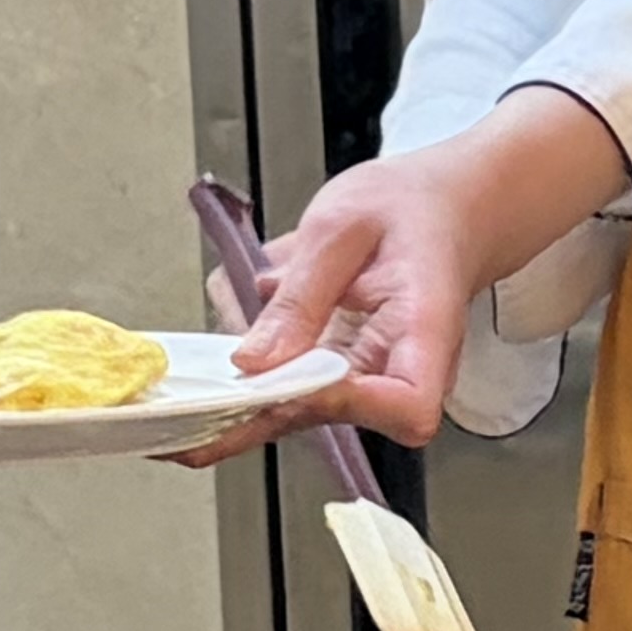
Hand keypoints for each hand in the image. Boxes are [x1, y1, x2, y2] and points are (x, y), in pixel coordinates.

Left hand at [220, 96, 631, 446]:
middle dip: (256, 416)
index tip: (289, 378)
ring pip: (301, 413)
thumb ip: (299, 295)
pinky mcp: (343, 373)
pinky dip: (245, 382)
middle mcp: (406, 369)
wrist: (448, 211)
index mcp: (425, 328)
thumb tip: (252, 361)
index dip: (346, 402)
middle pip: (338, 420)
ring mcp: (373, 378)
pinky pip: (291, 391)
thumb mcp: (343, 227)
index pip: (407, 403)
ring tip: (183, 385)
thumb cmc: (414, 210)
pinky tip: (206, 366)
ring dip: (240, 402)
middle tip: (185, 415)